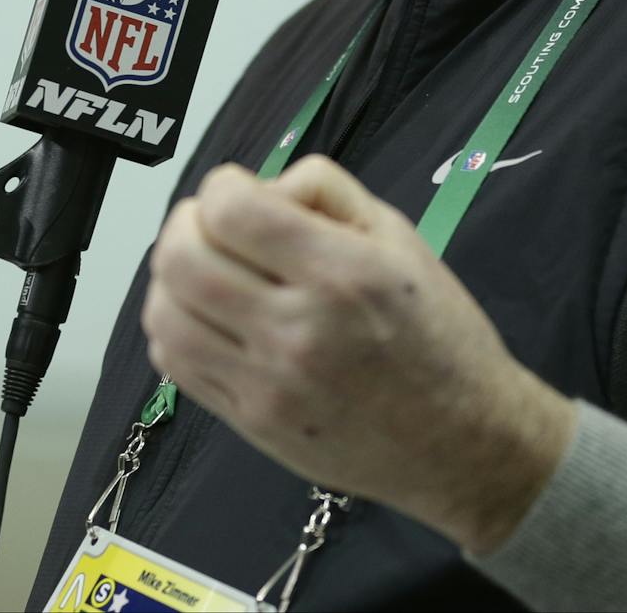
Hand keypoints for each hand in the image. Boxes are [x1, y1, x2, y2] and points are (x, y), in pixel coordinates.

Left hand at [141, 155, 576, 553]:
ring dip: (171, 275)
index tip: (239, 188)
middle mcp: (297, 330)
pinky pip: (177, 364)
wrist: (461, 440)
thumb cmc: (438, 329)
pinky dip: (174, 322)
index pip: (233, 212)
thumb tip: (259, 189)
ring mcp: (266, 384)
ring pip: (166, 314)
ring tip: (204, 264)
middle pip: (183, 259)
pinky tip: (204, 310)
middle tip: (211, 220)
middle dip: (186, 222)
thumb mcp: (399, 236)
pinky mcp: (250, 422)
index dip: (222, 185)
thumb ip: (326, 193)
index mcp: (343, 273)